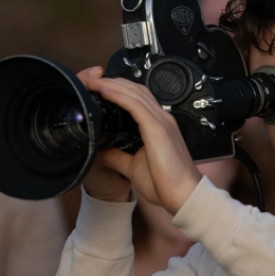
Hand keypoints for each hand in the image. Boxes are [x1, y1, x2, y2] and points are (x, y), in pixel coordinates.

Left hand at [80, 68, 201, 212]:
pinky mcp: (158, 128)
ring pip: (134, 93)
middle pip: (135, 90)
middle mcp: (161, 119)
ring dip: (112, 84)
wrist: (183, 195)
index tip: (98, 89)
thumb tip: (98, 150)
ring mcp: (161, 121)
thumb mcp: (133, 167)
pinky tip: (104, 90)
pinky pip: (135, 105)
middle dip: (112, 82)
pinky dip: (118, 95)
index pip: (137, 98)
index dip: (118, 90)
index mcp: (158, 126)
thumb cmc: (165, 184)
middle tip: (91, 80)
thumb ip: (117, 156)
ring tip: (92, 80)